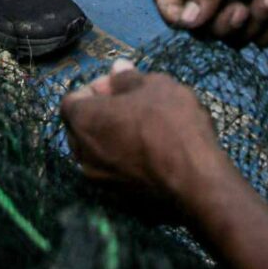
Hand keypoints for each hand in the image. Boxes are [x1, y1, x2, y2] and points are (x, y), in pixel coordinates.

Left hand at [62, 64, 220, 206]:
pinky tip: (152, 152)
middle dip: (101, 113)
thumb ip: (128, 78)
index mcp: (84, 122)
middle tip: (132, 104)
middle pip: (82, 128)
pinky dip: (125, 159)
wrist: (196, 181)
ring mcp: (100, 181)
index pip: (72, 101)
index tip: (119, 85)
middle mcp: (83, 154)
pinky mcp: (120, 200)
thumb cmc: (170, 123)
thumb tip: (117, 69)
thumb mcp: (154, 86)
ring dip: (114, 136)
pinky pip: (114, 170)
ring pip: (98, 151)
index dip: (94, 88)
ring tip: (145, 127)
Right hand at [154, 0, 267, 46]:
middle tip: (241, 10)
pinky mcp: (266, 20)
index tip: (186, 20)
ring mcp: (240, 5)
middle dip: (223, 22)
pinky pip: (259, 40)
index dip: (172, 11)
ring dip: (256, 19)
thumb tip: (187, 22)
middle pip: (200, 26)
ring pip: (231, 37)